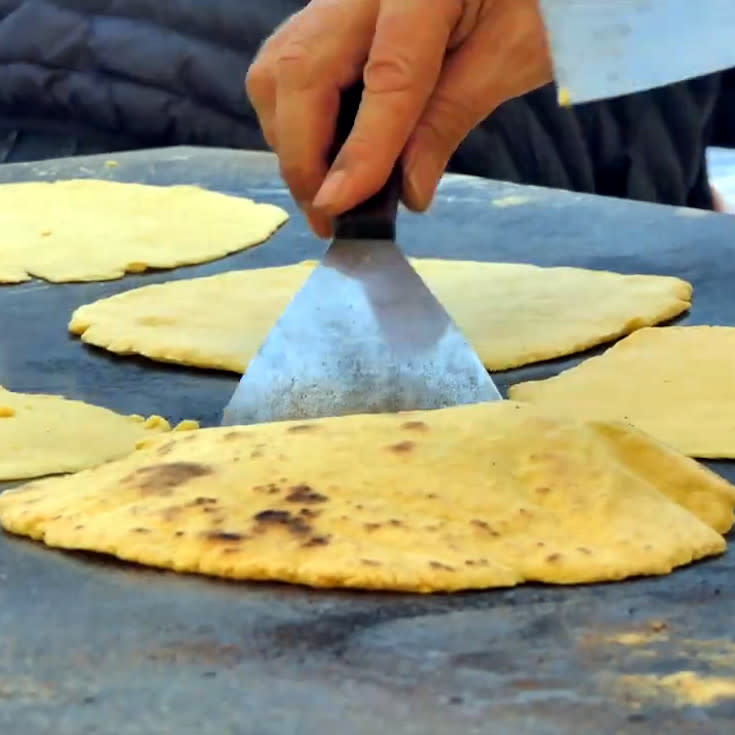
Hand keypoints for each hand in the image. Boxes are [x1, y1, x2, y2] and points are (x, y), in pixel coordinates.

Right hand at [246, 0, 551, 236]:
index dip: (358, 153)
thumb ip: (450, 118)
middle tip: (326, 216)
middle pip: (301, 72)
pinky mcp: (330, 14)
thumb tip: (408, 191)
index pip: (385, 79)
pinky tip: (324, 153)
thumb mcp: (509, 56)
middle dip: (303, 157)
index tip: (336, 208)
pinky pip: (287, 66)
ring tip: (324, 190)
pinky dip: (295, 119)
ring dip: (292, 141)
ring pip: (278, 70)